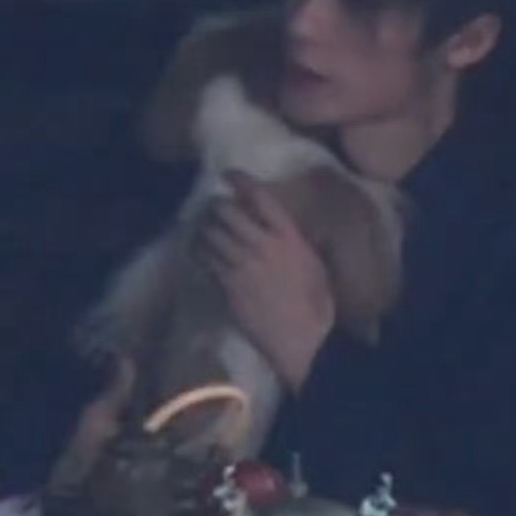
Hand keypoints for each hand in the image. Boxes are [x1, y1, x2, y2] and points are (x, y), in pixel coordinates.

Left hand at [196, 171, 334, 390]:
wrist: (302, 340)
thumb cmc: (316, 304)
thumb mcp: (313, 264)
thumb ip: (292, 242)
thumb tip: (278, 229)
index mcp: (289, 237)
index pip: (261, 198)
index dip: (242, 181)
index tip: (230, 174)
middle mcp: (263, 245)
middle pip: (228, 212)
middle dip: (217, 206)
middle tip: (214, 207)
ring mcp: (242, 266)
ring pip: (212, 233)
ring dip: (205, 226)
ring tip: (203, 226)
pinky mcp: (228, 286)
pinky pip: (206, 259)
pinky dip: (199, 250)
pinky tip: (199, 250)